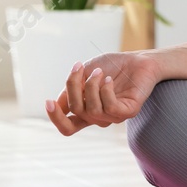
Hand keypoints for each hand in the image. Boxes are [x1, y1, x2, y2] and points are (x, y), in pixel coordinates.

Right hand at [46, 51, 160, 135]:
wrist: (138, 59)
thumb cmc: (111, 66)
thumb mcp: (84, 74)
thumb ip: (72, 89)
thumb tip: (58, 105)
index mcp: (87, 111)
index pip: (68, 127)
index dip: (56, 118)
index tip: (48, 101)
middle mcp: (99, 117)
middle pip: (76, 111)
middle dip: (73, 87)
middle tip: (79, 67)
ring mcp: (114, 117)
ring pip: (91, 110)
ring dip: (91, 85)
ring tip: (100, 72)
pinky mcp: (128, 112)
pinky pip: (109, 108)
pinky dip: (106, 91)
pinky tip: (111, 80)